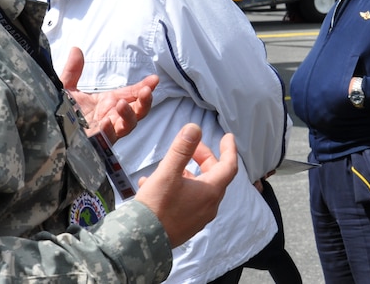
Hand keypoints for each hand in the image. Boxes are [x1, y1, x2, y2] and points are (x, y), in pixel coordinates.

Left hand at [59, 47, 156, 143]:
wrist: (45, 133)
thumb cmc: (59, 113)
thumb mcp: (65, 89)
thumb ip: (73, 71)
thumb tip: (76, 49)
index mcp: (107, 103)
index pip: (131, 94)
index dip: (143, 87)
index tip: (154, 79)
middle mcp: (110, 117)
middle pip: (136, 111)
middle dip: (144, 101)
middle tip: (147, 91)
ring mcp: (105, 131)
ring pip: (127, 126)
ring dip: (129, 115)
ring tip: (122, 104)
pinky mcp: (94, 144)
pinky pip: (107, 140)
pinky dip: (109, 131)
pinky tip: (105, 122)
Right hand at [136, 125, 237, 248]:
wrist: (140, 243)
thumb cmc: (156, 207)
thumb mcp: (168, 173)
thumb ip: (182, 149)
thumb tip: (195, 127)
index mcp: (210, 192)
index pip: (229, 166)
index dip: (229, 149)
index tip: (228, 137)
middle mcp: (209, 206)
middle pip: (214, 176)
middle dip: (204, 158)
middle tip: (191, 147)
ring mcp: (198, 218)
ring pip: (200, 189)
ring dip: (190, 173)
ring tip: (171, 165)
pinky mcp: (186, 225)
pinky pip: (188, 201)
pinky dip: (179, 188)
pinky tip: (155, 184)